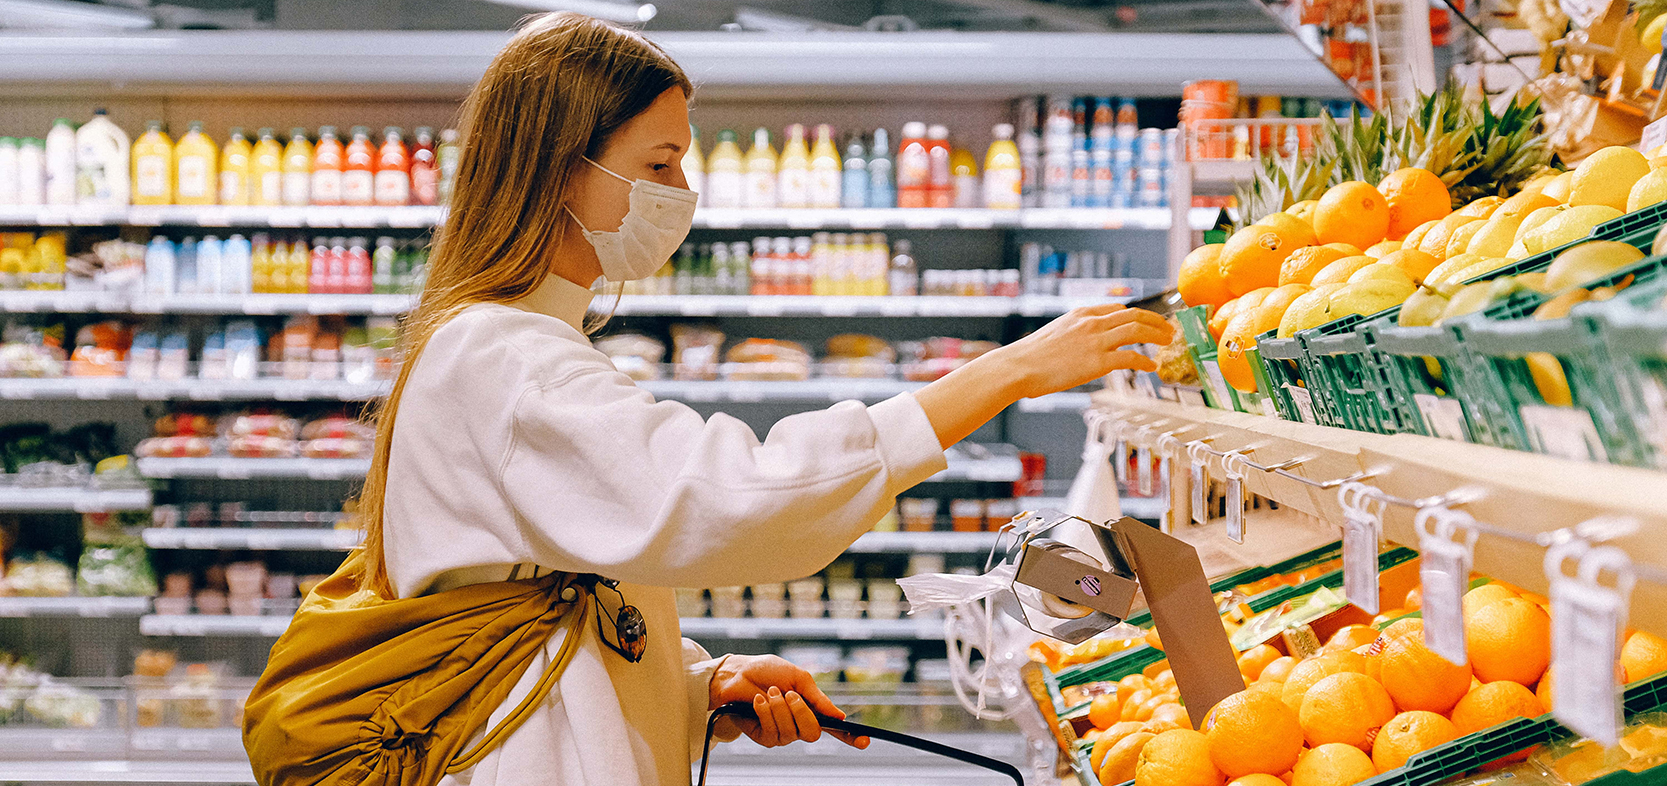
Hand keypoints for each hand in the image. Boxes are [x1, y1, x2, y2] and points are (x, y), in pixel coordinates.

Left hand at [708, 654, 868, 749]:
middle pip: (813, 733)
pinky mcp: (764, 737)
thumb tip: (839, 715)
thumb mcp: (797, 678)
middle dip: (801, 711)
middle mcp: (798, 724)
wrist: (737, 674)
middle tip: (788, 694)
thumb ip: (817, 697)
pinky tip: (758, 701)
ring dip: (779, 708)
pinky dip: (766, 712)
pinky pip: (772, 732)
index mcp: (810, 709)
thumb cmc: (767, 672)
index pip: (834, 728)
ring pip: (791, 732)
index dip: (851, 737)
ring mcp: (782, 733)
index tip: (865, 741)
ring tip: (769, 693)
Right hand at [989, 304, 1173, 399]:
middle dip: (1155, 320)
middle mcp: (1091, 322)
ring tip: (1168, 341)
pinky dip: (1145, 362)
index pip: (1117, 309)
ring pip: (1137, 331)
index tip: (1147, 321)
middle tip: (1168, 328)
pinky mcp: (1098, 361)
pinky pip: (1131, 358)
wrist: (1018, 366)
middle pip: (1134, 315)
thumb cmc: (1030, 356)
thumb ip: (1073, 333)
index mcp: (1081, 314)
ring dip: (1157, 335)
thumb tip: (1080, 344)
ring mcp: (1096, 341)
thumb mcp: (1054, 334)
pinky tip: (1152, 368)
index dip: (1137, 315)